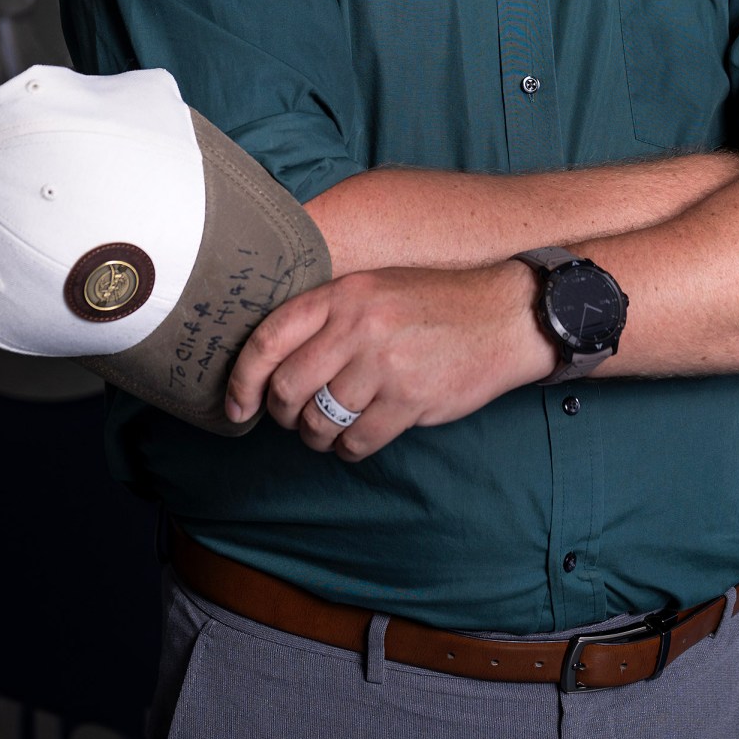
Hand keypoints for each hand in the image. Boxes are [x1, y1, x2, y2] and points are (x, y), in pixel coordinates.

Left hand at [224, 260, 555, 460]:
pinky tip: (360, 437)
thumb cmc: (433, 303)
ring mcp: (385, 364)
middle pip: (287, 389)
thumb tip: (272, 365)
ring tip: (332, 427)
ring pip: (319, 422)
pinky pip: (356, 442)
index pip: (269, 339)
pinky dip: (349, 449)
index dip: (241, 380)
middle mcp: (359, 325)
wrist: (502, 313)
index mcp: (343, 293)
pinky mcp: (410, 400)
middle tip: (294, 418)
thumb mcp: (374, 289)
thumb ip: (327, 316)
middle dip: (282, 415)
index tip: (236, 407)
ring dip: (318, 436)